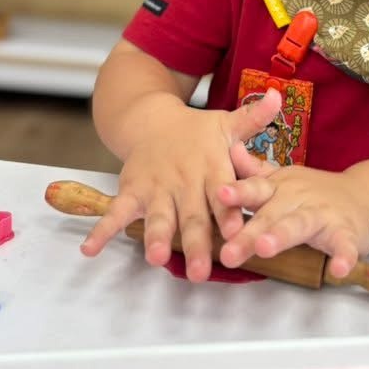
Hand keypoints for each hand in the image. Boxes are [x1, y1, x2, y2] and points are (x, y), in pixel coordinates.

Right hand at [80, 88, 281, 280]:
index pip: (223, 191)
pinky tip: (90, 250)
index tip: (236, 231)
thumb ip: (253, 119)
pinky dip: (102, 230)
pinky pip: (116, 211)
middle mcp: (184, 179)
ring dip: (156, 237)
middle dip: (196, 243)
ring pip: (157, 216)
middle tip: (201, 272)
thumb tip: (278, 96)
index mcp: (211, 166)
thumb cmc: (198, 132)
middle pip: (192, 214)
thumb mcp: (227, 124)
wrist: (152, 121)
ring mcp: (156, 186)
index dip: (229, 211)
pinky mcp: (132, 190)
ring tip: (156, 258)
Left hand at [215, 142, 368, 277]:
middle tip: (228, 252)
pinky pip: (345, 246)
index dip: (237, 192)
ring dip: (283, 236)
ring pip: (301, 225)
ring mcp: (324, 215)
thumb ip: (254, 171)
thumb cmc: (312, 193)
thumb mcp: (281, 180)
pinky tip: (338, 270)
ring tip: (265, 248)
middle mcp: (299, 198)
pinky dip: (344, 257)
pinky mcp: (347, 234)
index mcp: (279, 188)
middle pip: (271, 215)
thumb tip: (229, 149)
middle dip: (249, 232)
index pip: (255, 189)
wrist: (363, 198)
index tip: (219, 194)